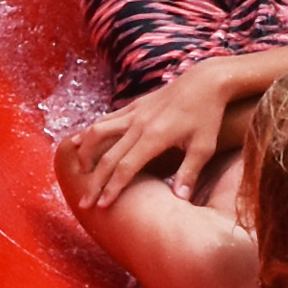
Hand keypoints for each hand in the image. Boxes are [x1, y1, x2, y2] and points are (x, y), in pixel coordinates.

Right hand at [68, 65, 234, 207]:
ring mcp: (134, 112)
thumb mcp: (204, 147)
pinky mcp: (134, 105)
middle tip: (84, 202)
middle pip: (108, 156)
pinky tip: (80, 141)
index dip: (112, 188)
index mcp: (155, 136)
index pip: (126, 167)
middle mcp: (139, 124)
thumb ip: (189, 173)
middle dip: (94, 181)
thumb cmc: (208, 117)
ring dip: (85, 153)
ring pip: (99, 132)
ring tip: (79, 172)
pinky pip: (106, 120)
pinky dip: (91, 132)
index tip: (101, 206)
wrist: (205, 81)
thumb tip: (180, 200)